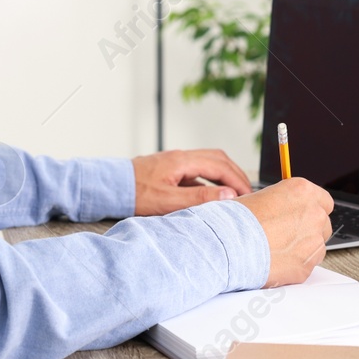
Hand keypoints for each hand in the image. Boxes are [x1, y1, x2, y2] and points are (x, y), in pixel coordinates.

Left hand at [131, 148, 252, 215]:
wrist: (109, 188)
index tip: (248, 195)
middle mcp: (180, 157)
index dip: (237, 180)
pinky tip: (210, 197)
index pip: (220, 166)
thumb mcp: (168, 201)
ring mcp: (174, 162)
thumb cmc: (134, 194)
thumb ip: (199, 198)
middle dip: (235, 174)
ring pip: (208, 163)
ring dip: (223, 176)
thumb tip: (228, 195)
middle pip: (217, 159)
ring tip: (234, 193)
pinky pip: (196, 171)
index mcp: (182, 161)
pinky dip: (209, 181)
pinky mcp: (169, 170)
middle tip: (247, 192)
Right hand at [234, 178, 333, 286]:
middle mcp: (314, 215)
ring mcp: (313, 242)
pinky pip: (307, 265)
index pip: (324, 200)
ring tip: (276, 249)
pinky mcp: (307, 266)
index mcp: (303, 192)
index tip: (301, 214)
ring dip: (302, 247)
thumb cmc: (236, 221)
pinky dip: (295, 265)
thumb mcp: (258, 197)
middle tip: (285, 233)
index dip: (311, 208)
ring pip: (316, 246)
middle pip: (322, 223)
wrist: (228, 247)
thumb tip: (280, 208)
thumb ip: (279, 202)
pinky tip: (275, 261)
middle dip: (308, 228)